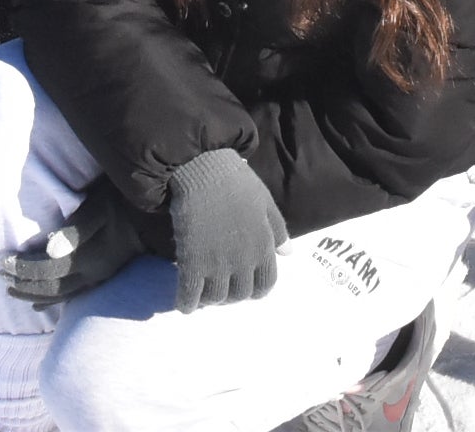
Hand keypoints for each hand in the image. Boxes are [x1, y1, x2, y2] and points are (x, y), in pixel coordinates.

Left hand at [1, 180, 142, 304]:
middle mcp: (93, 275)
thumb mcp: (100, 207)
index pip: (47, 269)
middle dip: (23, 284)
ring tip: (11, 291)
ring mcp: (100, 279)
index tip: (2, 263)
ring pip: (60, 296)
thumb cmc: (124, 202)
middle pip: (51, 288)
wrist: (157, 214)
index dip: (23, 268)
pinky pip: (74, 297)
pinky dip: (53, 302)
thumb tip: (49, 248)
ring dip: (33, 295)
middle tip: (0, 276)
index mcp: (90, 258)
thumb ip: (76, 229)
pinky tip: (39, 305)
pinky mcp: (104, 277)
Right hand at [165, 147, 285, 310]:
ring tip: (203, 293)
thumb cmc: (236, 182)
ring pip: (216, 298)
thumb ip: (278, 230)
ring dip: (210, 300)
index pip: (265, 284)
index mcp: (263, 247)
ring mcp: (217, 264)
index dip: (255, 290)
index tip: (244, 286)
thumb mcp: (265, 202)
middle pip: (239, 295)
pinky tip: (186, 304)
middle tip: (220, 287)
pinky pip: (190, 295)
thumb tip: (288, 253)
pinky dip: (187, 304)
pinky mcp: (193, 262)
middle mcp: (244, 261)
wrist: (204, 170)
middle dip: (230, 295)